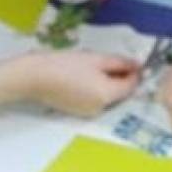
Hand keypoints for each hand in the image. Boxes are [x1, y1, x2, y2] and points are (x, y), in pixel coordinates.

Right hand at [23, 51, 139, 116]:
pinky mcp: (78, 112)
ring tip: (92, 67)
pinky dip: (95, 89)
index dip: (134, 72)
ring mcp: (89, 112)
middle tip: (108, 61)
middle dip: (119, 77)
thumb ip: (120, 62)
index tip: (129, 60)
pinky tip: (83, 77)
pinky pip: (95, 100)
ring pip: (107, 96)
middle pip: (120, 93)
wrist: (34, 77)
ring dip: (107, 83)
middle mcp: (101, 109)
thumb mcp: (96, 59)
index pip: (131, 86)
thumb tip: (137, 66)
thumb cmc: (65, 65)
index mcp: (107, 96)